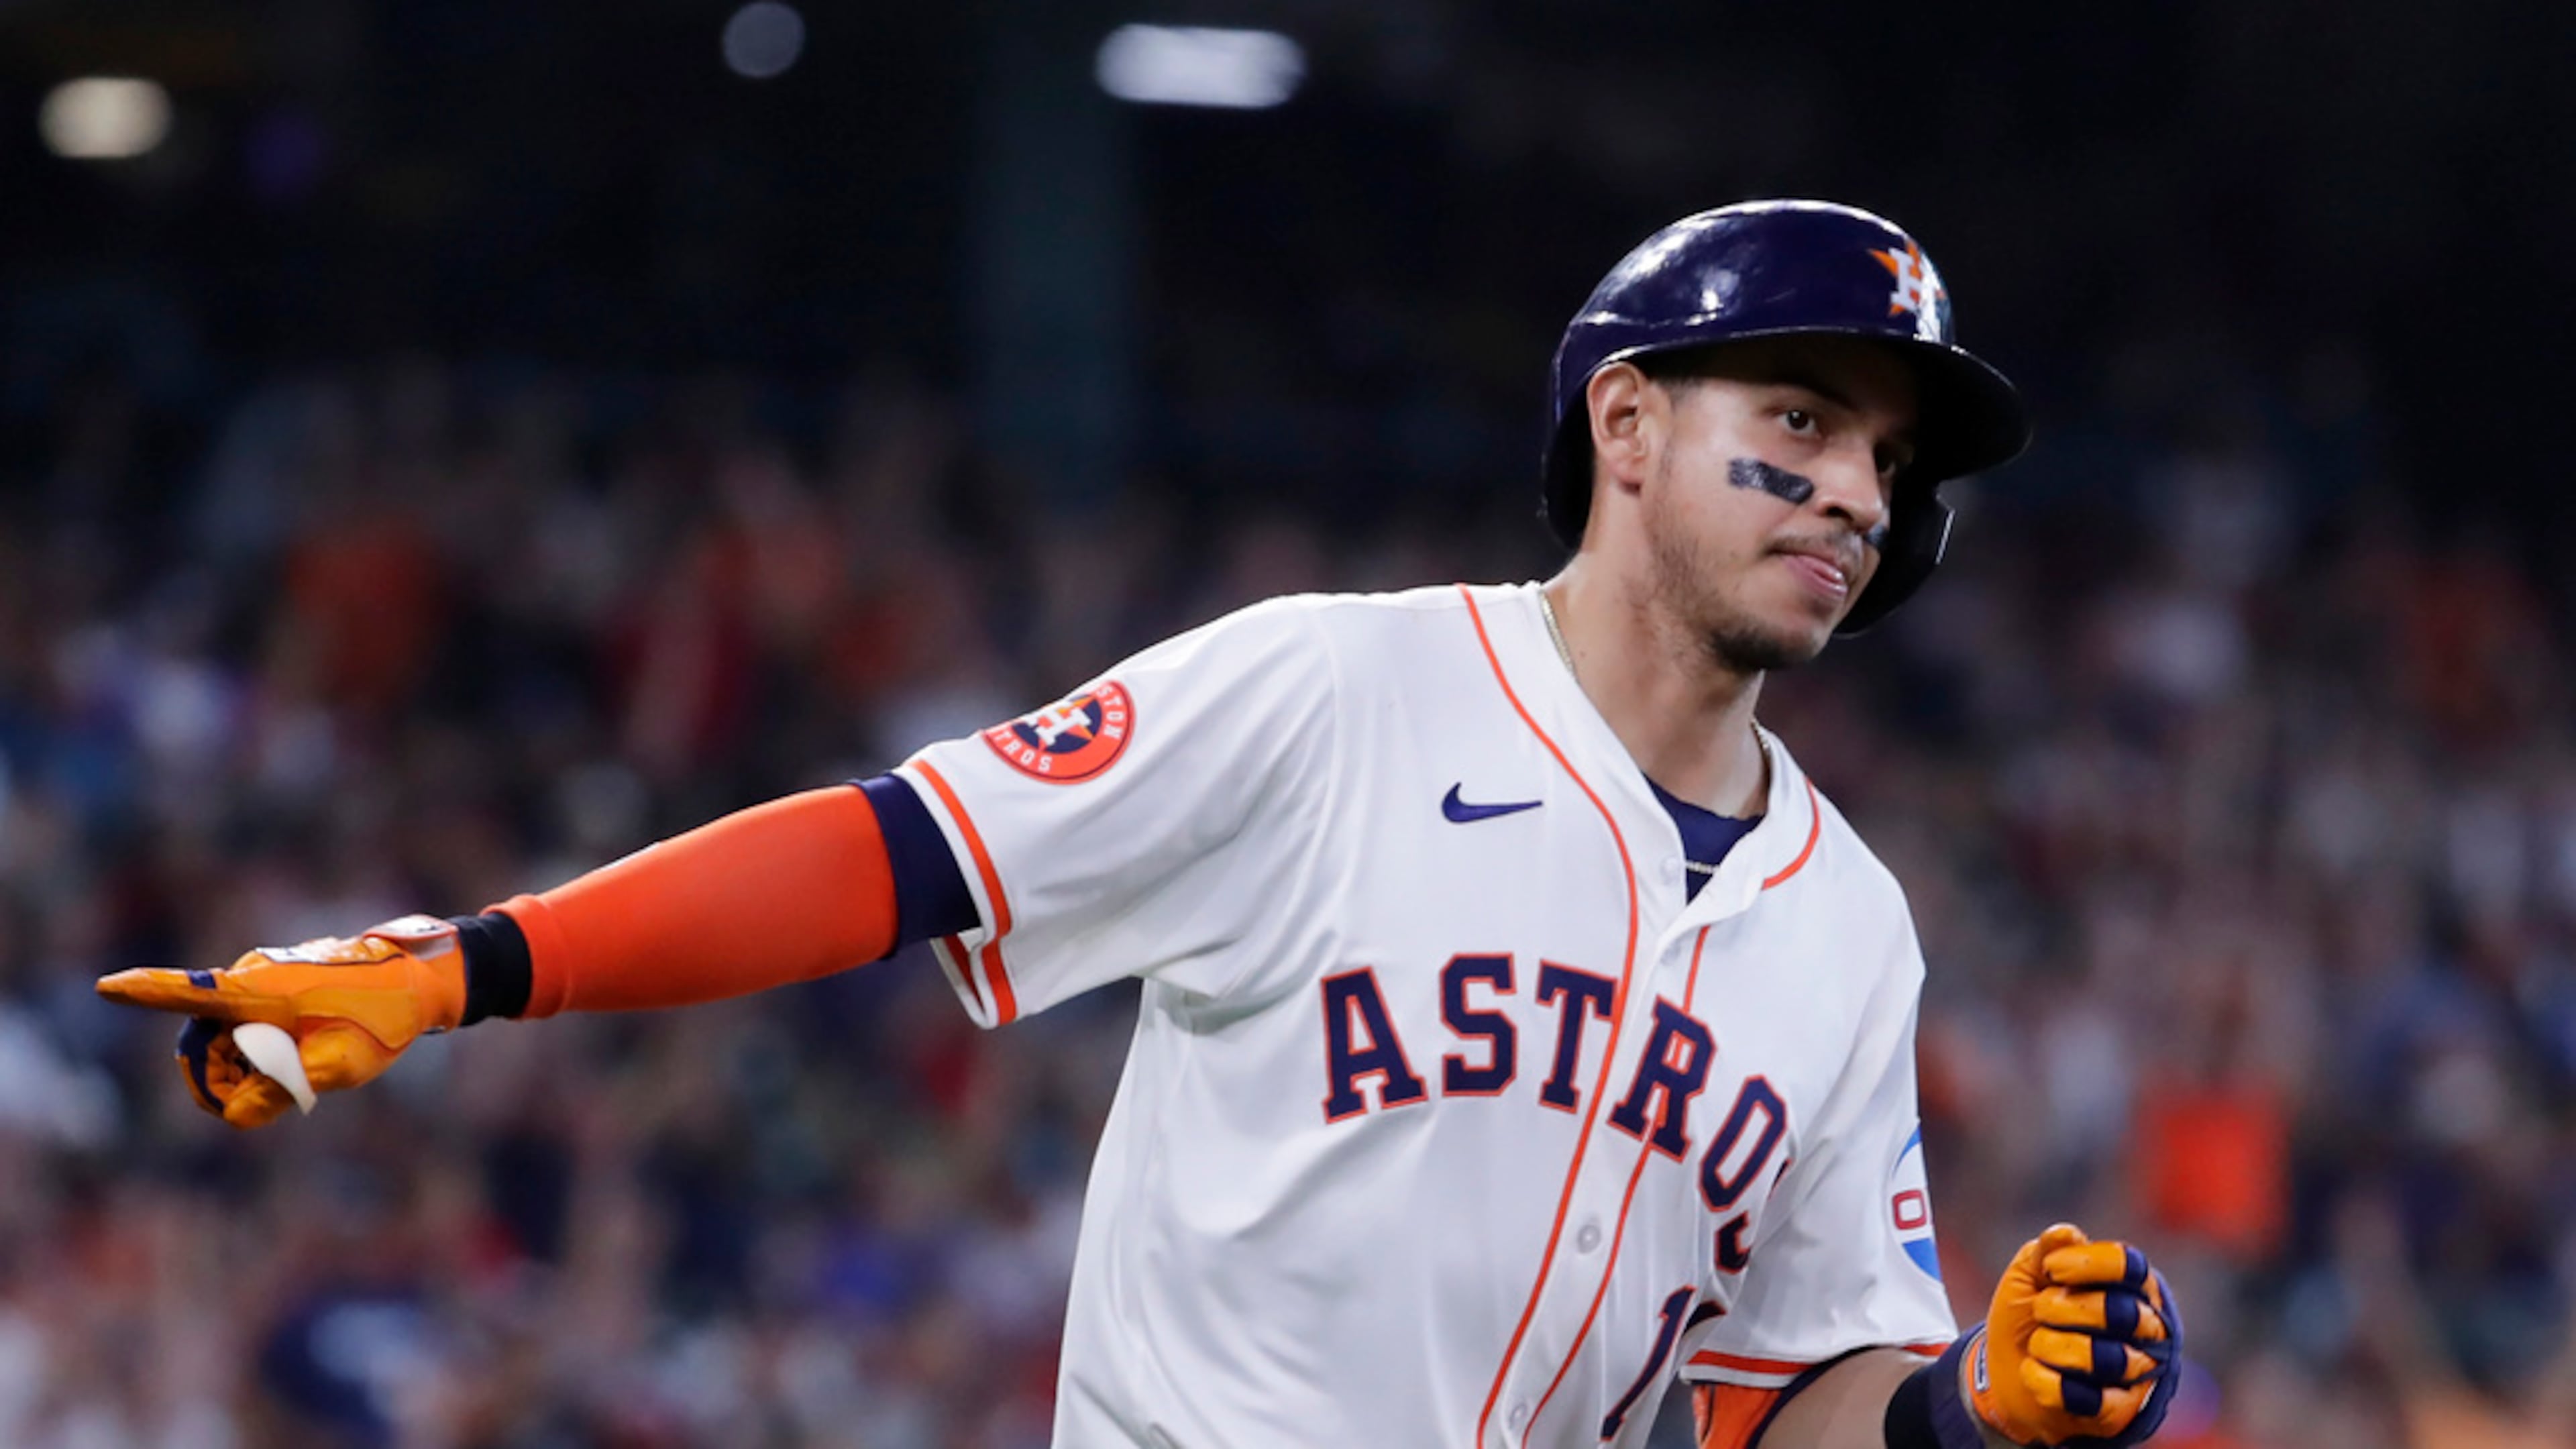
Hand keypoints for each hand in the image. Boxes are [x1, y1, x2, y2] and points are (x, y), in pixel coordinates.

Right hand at [97, 915, 466, 1128]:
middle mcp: (250, 978)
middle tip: (270, 1097)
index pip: (192, 993)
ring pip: (219, 1039)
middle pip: (199, 1042)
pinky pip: (240, 1028)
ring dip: (241, 1067)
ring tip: (296, 1070)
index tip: (106, 988)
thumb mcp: (339, 1067)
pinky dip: (255, 1052)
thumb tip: (235, 1114)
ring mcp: (258, 980)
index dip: (145, 992)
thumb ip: (283, 1091)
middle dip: (218, 1079)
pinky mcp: (268, 987)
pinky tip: (298, 1054)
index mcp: (261, 991)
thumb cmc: (383, 1019)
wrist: (418, 979)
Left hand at [1965, 1223, 2180, 1445]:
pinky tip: (2033, 1372)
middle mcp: (2147, 1327)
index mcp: (2131, 1285)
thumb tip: (2066, 1233)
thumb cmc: (2027, 1316)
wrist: (2006, 1373)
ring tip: (2038, 1344)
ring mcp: (2138, 1371)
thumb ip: (2047, 1251)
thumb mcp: (2028, 1276)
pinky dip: (2050, 1383)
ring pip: (2110, 1358)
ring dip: (2055, 1347)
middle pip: (2122, 1312)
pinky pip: (2094, 1400)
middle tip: (2041, 1309)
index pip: (2129, 1265)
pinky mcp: (2120, 1411)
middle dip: (2065, 1308)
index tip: (2050, 1269)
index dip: (2087, 1264)